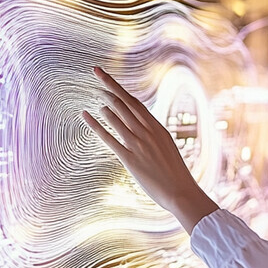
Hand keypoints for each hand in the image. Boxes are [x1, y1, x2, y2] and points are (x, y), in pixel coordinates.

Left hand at [81, 67, 218, 232]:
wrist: (181, 192)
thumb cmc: (175, 175)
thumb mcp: (167, 150)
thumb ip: (154, 138)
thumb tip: (144, 131)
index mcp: (158, 128)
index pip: (135, 102)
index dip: (118, 88)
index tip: (106, 76)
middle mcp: (148, 132)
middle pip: (124, 104)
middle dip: (108, 87)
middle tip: (96, 74)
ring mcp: (139, 144)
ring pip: (116, 117)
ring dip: (103, 105)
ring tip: (94, 96)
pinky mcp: (130, 159)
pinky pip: (109, 138)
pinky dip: (95, 125)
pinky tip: (85, 116)